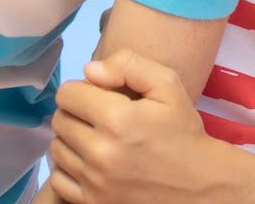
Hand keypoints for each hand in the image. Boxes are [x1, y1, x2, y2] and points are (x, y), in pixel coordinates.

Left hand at [47, 49, 212, 202]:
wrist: (198, 185)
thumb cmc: (182, 132)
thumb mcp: (168, 86)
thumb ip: (129, 65)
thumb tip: (89, 70)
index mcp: (117, 118)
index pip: (67, 94)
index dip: (82, 89)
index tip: (98, 96)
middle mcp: (101, 151)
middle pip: (59, 120)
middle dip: (75, 113)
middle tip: (98, 117)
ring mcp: (95, 181)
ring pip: (56, 150)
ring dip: (71, 140)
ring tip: (95, 139)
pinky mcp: (92, 203)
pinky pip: (58, 180)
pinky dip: (68, 169)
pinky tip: (89, 163)